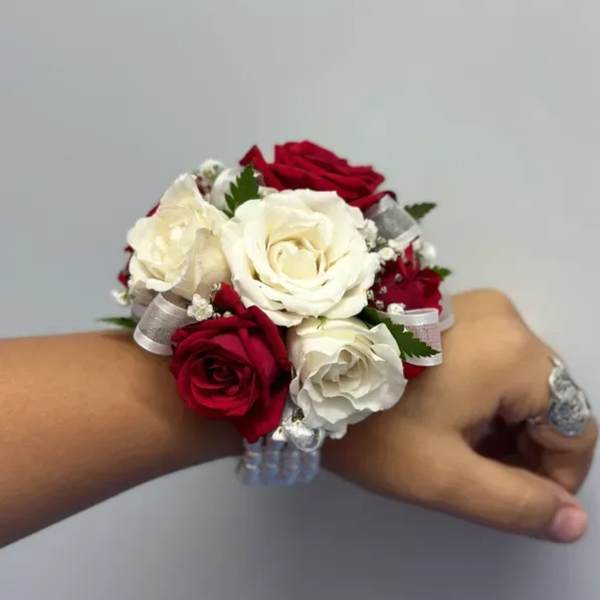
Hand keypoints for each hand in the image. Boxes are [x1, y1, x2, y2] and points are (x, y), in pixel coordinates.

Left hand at [323, 289, 596, 542]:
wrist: (297, 363)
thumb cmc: (370, 420)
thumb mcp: (443, 475)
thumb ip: (515, 503)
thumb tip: (571, 520)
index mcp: (515, 352)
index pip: (575, 426)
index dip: (556, 475)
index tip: (518, 500)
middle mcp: (505, 318)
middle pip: (546, 400)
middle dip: (524, 449)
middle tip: (477, 477)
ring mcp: (474, 307)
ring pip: (517, 381)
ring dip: (501, 424)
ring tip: (455, 449)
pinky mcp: (448, 309)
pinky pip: (489, 359)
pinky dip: (481, 396)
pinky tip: (445, 417)